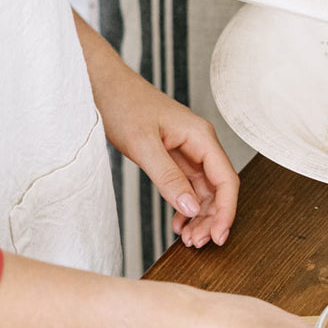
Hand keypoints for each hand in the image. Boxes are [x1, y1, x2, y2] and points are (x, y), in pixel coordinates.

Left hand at [101, 72, 239, 247]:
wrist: (101, 84)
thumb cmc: (122, 103)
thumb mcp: (143, 144)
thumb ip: (169, 178)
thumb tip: (191, 207)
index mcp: (201, 137)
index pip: (226, 180)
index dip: (226, 211)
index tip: (218, 236)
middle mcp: (200, 144)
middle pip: (218, 189)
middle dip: (212, 218)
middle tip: (197, 242)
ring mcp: (187, 150)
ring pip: (204, 191)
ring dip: (199, 216)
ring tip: (187, 237)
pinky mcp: (173, 156)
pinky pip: (187, 186)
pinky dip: (185, 206)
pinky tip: (178, 221)